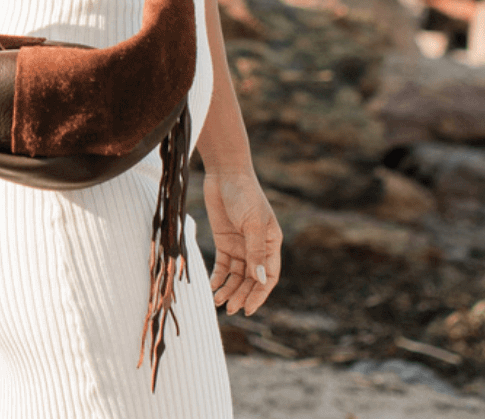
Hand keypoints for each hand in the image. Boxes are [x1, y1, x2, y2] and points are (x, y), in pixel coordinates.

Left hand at [203, 169, 280, 315]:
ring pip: (237, 276)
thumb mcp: (252, 224)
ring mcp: (240, 245)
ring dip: (229, 289)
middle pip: (252, 280)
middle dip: (242, 295)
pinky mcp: (224, 241)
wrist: (225, 174)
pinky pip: (223, 266)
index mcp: (272, 244)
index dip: (260, 294)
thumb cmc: (245, 195)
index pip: (269, 277)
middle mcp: (257, 248)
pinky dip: (218, 278)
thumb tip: (261, 280)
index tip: (248, 309)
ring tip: (218, 302)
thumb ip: (256, 252)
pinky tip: (211, 288)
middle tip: (231, 309)